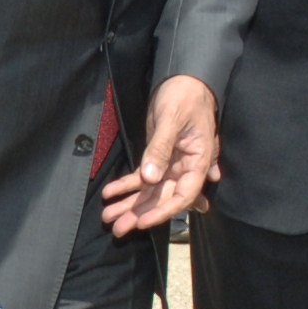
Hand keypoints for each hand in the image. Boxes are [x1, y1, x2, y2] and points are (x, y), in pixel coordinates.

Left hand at [100, 75, 218, 233]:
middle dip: (140, 214)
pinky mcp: (156, 158)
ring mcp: (170, 164)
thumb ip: (161, 149)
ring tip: (108, 218)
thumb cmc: (185, 96)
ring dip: (130, 204)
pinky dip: (125, 185)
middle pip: (163, 197)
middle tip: (118, 229)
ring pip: (150, 191)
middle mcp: (185, 168)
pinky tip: (109, 194)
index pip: (183, 195)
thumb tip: (150, 177)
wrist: (182, 80)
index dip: (163, 211)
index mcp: (198, 161)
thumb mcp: (172, 120)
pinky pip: (141, 176)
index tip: (143, 221)